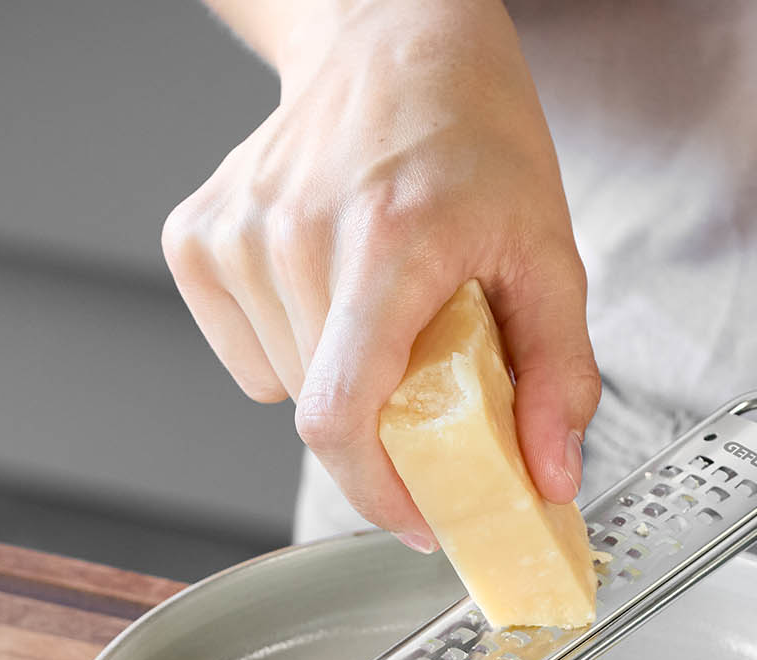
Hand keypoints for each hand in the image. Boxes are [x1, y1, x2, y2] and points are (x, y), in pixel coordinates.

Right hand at [164, 0, 598, 543]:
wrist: (391, 34)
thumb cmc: (471, 132)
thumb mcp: (548, 250)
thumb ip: (558, 374)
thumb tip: (550, 477)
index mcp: (386, 241)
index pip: (341, 418)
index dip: (376, 493)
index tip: (419, 516)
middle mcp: (296, 234)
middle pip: (325, 415)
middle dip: (384, 431)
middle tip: (429, 383)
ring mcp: (237, 234)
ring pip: (285, 392)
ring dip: (340, 386)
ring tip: (381, 315)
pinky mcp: (198, 239)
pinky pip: (247, 359)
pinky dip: (291, 354)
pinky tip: (329, 295)